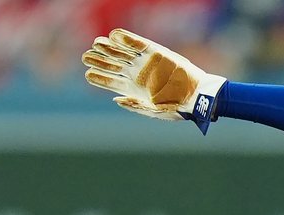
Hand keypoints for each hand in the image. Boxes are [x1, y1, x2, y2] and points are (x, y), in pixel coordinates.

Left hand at [82, 28, 225, 127]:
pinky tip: (113, 36)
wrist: (197, 96)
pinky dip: (125, 39)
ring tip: (96, 43)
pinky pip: (137, 43)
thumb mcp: (154, 110)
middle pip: (113, 65)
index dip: (99, 77)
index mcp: (134, 89)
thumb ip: (135, 105)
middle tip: (86, 56)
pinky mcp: (155, 52)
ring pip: (121, 52)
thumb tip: (116, 100)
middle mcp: (137, 74)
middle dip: (99, 60)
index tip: (87, 74)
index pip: (111, 81)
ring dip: (108, 47)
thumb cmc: (178, 107)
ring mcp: (145, 62)